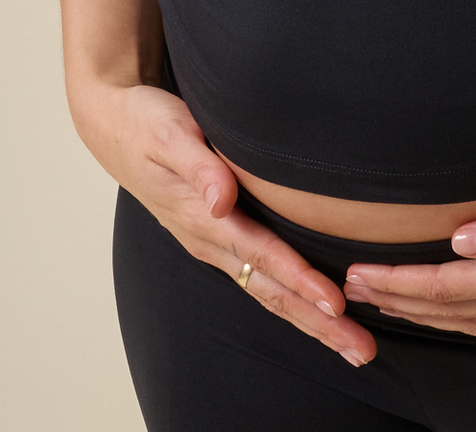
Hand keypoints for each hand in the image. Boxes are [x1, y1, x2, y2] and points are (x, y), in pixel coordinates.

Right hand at [70, 79, 376, 365]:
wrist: (114, 126)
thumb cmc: (146, 124)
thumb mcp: (169, 134)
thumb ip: (198, 165)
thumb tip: (221, 200)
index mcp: (203, 218)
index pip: (261, 255)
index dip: (299, 280)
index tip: (335, 303)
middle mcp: (211, 240)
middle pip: (271, 290)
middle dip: (317, 322)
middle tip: (360, 350)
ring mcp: (214, 243)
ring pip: (268, 290)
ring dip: (310, 320)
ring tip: (350, 344)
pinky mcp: (218, 236)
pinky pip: (260, 276)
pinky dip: (292, 298)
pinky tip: (316, 311)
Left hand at [343, 173, 475, 336]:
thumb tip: (462, 242)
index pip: (449, 286)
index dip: (401, 283)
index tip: (358, 276)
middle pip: (450, 306)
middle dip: (398, 300)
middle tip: (350, 290)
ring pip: (469, 317)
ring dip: (423, 311)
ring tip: (385, 302)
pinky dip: (460, 317)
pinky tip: (451, 311)